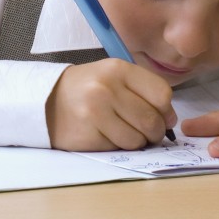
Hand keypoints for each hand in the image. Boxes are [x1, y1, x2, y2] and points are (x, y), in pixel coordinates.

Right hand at [46, 59, 175, 150]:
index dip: (167, 111)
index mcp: (118, 69)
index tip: (163, 117)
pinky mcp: (88, 135)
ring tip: (126, 133)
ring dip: (138, 142)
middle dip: (156, 132)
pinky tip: (109, 136)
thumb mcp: (113, 76)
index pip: (162, 94)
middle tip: (149, 133)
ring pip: (138, 139)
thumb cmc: (88, 88)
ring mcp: (96, 113)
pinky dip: (119, 147)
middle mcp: (107, 88)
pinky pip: (119, 149)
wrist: (47, 101)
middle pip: (152, 120)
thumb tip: (170, 119)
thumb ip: (143, 91)